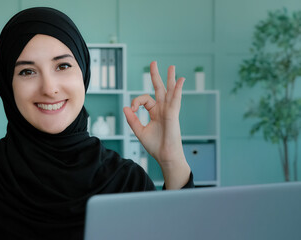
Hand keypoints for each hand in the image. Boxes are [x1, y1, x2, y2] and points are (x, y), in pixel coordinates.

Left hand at [123, 61, 190, 188]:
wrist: (165, 156)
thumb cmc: (155, 146)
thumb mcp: (139, 131)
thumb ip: (132, 119)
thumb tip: (126, 107)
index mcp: (155, 112)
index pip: (144, 99)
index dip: (136, 101)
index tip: (132, 109)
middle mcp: (163, 109)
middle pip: (159, 89)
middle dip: (156, 76)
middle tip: (154, 63)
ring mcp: (169, 111)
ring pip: (169, 91)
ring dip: (170, 78)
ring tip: (172, 67)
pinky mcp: (173, 114)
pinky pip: (175, 99)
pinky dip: (178, 89)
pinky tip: (181, 80)